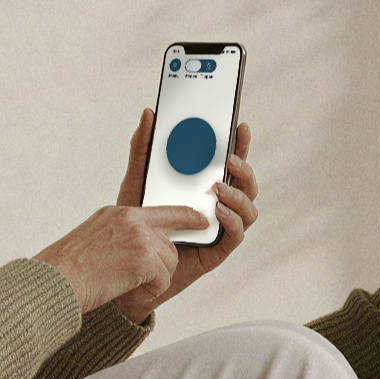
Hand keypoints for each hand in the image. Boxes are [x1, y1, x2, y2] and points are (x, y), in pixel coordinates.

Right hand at [36, 194, 192, 318]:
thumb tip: (139, 253)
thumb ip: (119, 239)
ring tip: (125, 283)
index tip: (201, 219)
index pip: (162, 211)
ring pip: (169, 262)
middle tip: (137, 278)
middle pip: (168, 244)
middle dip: (160, 266)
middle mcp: (131, 220)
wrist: (56, 282)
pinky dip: (150, 290)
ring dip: (153, 280)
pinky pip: (164, 279)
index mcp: (118, 214)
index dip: (185, 216)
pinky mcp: (145, 258)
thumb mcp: (94, 243)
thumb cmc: (67, 272)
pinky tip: (128, 289)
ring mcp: (139, 237)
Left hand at [108, 114, 258, 321]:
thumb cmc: (138, 221)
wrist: (130, 264)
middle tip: (229, 159)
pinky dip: (232, 220)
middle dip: (244, 168)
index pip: (230, 162)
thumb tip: (149, 113)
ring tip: (219, 187)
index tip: (239, 125)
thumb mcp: (137, 179)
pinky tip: (217, 211)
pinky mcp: (218, 250)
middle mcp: (219, 204)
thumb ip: (143, 149)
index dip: (240, 143)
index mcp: (205, 185)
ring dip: (239, 194)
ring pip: (249, 208)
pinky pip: (237, 233)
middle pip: (246, 183)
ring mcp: (221, 227)